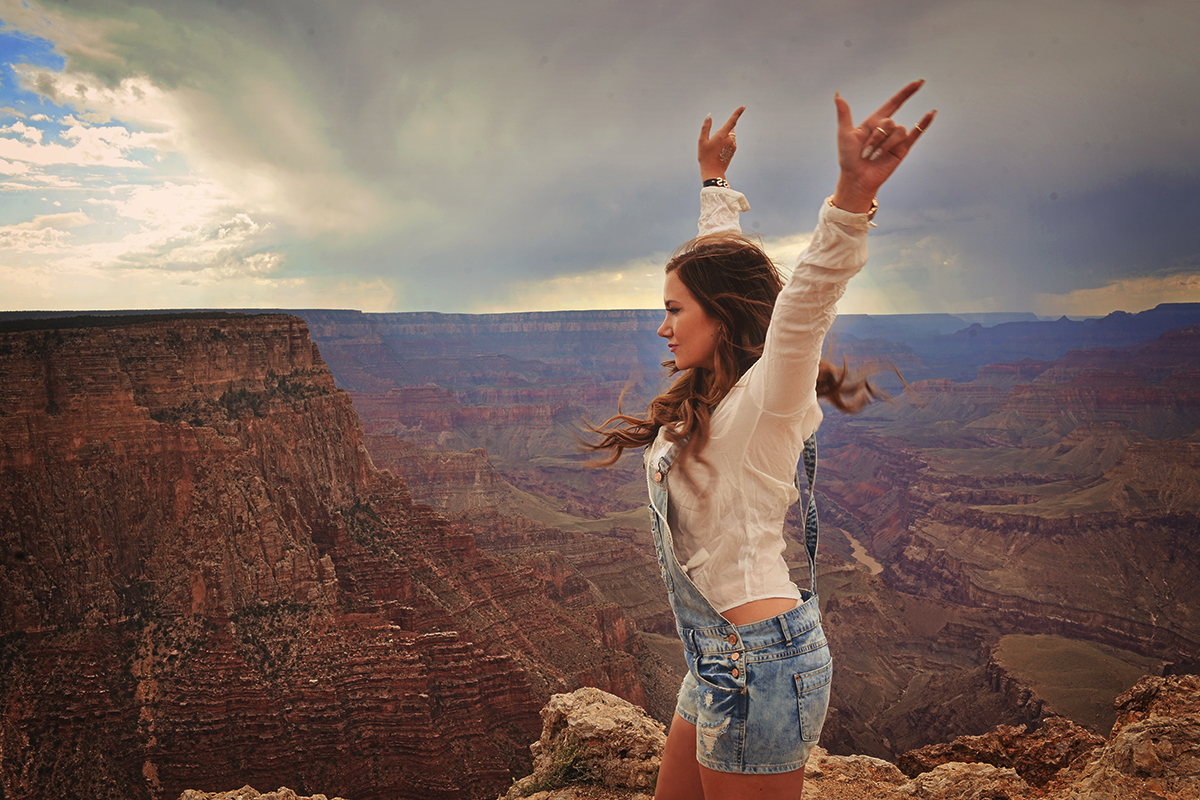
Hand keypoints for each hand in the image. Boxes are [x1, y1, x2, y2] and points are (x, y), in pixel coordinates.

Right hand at [698, 106, 744, 181]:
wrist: (713, 172)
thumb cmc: (705, 157)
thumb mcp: (702, 141)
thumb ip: (706, 127)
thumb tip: (709, 116)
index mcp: (722, 135)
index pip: (732, 121)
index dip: (738, 112)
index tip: (743, 106)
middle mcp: (730, 139)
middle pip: (729, 129)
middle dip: (723, 131)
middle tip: (713, 143)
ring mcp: (733, 145)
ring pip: (730, 136)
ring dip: (724, 138)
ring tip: (715, 150)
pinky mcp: (733, 151)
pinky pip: (731, 143)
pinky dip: (725, 144)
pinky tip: (718, 153)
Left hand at [831, 80, 935, 213]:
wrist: (856, 179)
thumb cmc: (848, 159)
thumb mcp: (844, 134)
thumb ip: (844, 114)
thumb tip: (837, 95)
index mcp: (874, 122)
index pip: (893, 103)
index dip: (906, 93)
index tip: (919, 82)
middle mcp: (886, 130)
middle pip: (889, 122)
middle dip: (877, 138)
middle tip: (865, 152)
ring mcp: (895, 140)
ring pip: (898, 132)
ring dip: (885, 145)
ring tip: (874, 157)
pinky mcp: (902, 150)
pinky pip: (916, 134)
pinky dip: (924, 124)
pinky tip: (931, 113)